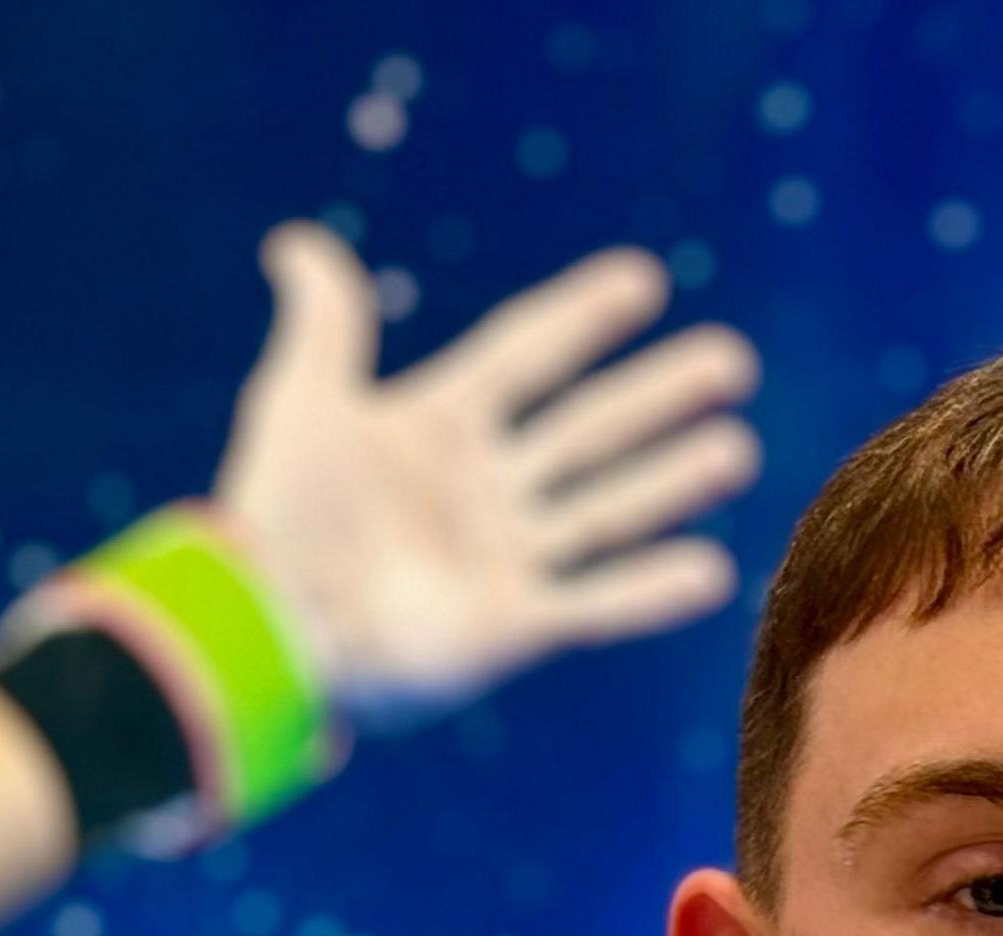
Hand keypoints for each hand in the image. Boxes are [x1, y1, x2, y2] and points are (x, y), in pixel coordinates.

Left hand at [214, 222, 761, 727]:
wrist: (268, 624)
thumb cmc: (279, 512)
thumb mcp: (300, 398)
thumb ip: (323, 323)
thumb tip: (297, 242)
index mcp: (439, 425)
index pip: (526, 355)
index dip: (580, 319)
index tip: (643, 282)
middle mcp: (484, 487)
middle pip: (588, 428)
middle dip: (658, 396)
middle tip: (731, 362)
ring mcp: (504, 555)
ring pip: (606, 508)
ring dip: (671, 481)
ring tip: (735, 450)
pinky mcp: (512, 625)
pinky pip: (594, 602)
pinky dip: (649, 590)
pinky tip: (709, 568)